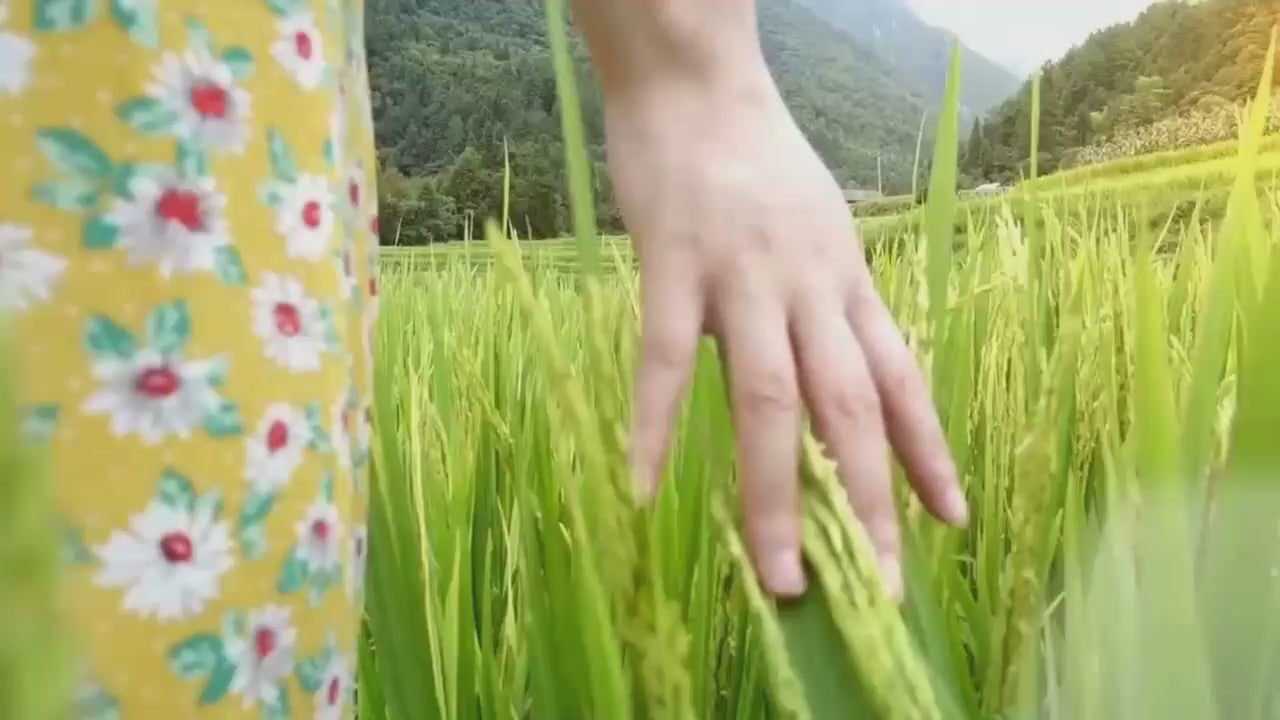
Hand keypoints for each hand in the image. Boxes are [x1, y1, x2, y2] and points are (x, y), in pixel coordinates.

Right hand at [604, 75, 967, 599]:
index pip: (901, 380)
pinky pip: (668, 357)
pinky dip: (656, 426)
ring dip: (778, 496)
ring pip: (772, 401)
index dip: (929, 453)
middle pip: (853, 408)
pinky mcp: (675, 263)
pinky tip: (642, 486)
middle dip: (872, 502)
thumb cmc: (754, 162)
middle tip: (882, 588)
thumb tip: (838, 375)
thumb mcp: (819, 231)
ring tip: (780, 576)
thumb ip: (829, 303)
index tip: (952, 520)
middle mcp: (812, 288)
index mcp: (846, 282)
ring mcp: (744, 277)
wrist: (699, 83)